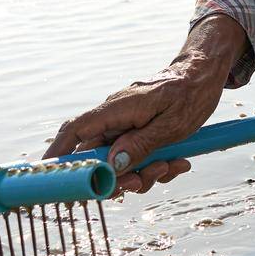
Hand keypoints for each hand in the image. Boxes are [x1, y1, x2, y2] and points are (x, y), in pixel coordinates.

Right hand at [43, 16, 243, 194]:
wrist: (204, 75)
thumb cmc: (191, 93)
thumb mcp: (171, 125)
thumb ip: (140, 145)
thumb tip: (112, 165)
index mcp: (117, 109)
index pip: (75, 130)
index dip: (58, 153)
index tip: (50, 176)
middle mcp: (115, 117)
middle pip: (96, 157)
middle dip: (117, 178)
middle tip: (142, 180)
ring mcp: (125, 125)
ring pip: (117, 163)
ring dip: (142, 174)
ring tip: (171, 166)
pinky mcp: (136, 132)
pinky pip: (134, 158)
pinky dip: (153, 167)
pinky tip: (177, 162)